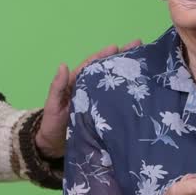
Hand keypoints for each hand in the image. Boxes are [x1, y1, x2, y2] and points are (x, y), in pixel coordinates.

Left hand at [35, 40, 141, 158]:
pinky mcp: (104, 116)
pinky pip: (116, 103)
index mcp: (77, 84)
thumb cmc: (51, 124)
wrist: (54, 148)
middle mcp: (90, 90)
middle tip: (138, 46)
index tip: (117, 46)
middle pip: (106, 71)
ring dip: (127, 74)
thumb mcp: (53, 105)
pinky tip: (140, 91)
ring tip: (144, 63)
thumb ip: (57, 87)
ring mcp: (98, 103)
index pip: (92, 66)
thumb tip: (63, 65)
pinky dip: (127, 95)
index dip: (104, 55)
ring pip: (113, 85)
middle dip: (121, 58)